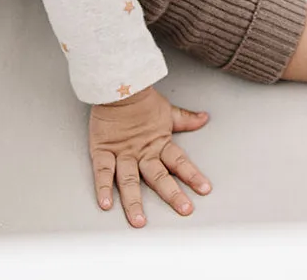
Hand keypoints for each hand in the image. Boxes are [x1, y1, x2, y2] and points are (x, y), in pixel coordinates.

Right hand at [89, 87, 211, 227]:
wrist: (117, 85)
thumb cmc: (141, 100)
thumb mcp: (167, 111)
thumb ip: (185, 119)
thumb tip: (203, 118)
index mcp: (159, 143)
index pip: (179, 162)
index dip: (192, 175)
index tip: (205, 189)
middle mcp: (142, 152)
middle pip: (158, 176)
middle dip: (172, 194)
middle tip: (184, 209)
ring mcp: (122, 153)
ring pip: (129, 181)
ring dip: (133, 201)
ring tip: (138, 221)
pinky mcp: (102, 150)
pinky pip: (102, 171)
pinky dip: (103, 187)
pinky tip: (106, 204)